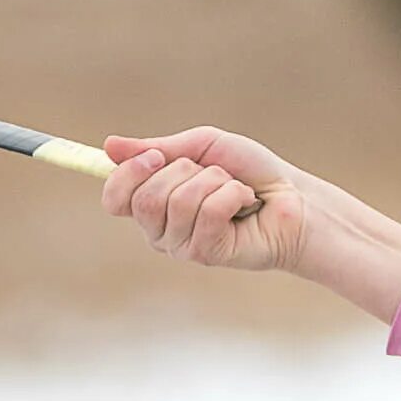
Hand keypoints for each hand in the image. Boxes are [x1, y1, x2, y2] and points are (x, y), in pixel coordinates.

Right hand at [99, 127, 306, 274]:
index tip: (156, 156)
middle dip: (183, 173)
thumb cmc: (249, 171)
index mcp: (153, 203)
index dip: (129, 174)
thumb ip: (157, 148)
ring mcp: (182, 245)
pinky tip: (244, 204)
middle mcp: (161, 230)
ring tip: (235, 188)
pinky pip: (208, 213)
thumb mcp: (202, 148)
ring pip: (179, 203)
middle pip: (144, 199)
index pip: (114, 198)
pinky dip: (232, 195)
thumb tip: (108, 146)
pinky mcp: (206, 254)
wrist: (292, 196)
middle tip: (211, 172)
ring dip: (214, 182)